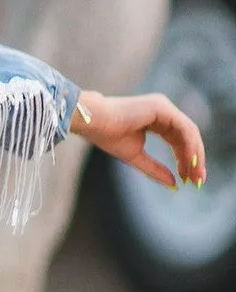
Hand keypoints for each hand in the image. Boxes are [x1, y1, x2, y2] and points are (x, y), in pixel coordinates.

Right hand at [70, 90, 204, 189]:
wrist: (93, 122)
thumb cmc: (108, 136)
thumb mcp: (136, 157)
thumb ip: (155, 169)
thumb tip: (174, 184)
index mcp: (157, 120)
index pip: (179, 141)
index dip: (185, 160)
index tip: (188, 180)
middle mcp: (163, 111)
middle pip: (188, 137)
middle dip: (194, 160)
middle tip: (197, 181)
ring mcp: (164, 107)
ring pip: (190, 133)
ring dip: (195, 155)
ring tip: (194, 175)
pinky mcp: (162, 107)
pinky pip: (184, 128)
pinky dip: (190, 146)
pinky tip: (189, 161)